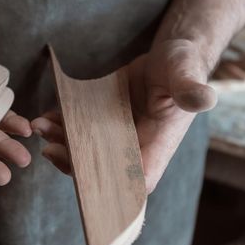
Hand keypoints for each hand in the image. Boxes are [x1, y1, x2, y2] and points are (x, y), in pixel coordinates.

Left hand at [31, 39, 216, 192]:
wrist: (166, 57)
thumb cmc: (182, 65)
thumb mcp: (185, 73)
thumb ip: (189, 88)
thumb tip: (204, 98)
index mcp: (158, 144)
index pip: (136, 180)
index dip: (110, 187)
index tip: (84, 179)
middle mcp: (135, 146)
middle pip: (102, 169)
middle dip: (73, 162)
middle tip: (50, 148)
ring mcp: (116, 136)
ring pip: (86, 152)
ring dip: (61, 143)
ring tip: (40, 127)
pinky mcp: (103, 122)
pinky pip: (80, 132)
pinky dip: (61, 126)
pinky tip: (46, 118)